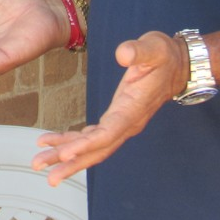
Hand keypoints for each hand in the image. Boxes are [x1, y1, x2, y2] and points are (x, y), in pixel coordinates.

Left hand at [30, 31, 185, 183]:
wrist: (179, 65)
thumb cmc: (165, 56)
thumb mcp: (154, 47)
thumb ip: (138, 51)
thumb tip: (122, 54)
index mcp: (133, 110)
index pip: (108, 134)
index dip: (85, 145)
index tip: (65, 154)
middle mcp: (127, 123)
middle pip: (97, 150)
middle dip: (70, 162)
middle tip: (44, 171)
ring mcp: (122, 124)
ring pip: (92, 147)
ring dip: (66, 156)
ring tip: (40, 162)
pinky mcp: (116, 119)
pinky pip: (92, 136)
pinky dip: (72, 141)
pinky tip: (53, 142)